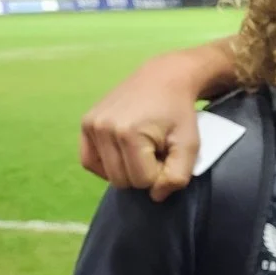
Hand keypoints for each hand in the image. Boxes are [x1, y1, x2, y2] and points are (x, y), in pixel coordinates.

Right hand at [79, 41, 237, 201]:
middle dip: (142, 173)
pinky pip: (89, 161)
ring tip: (141, 150)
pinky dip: (107, 165)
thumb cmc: (179, 113)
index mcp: (128, 134)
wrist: (163, 78)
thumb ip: (177, 176)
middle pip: (122, 181)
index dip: (160, 174)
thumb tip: (155, 196)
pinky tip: (123, 154)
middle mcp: (103, 128)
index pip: (143, 181)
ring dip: (126, 169)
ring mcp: (91, 125)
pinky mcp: (85, 123)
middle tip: (155, 152)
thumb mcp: (189, 145)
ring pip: (106, 174)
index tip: (167, 154)